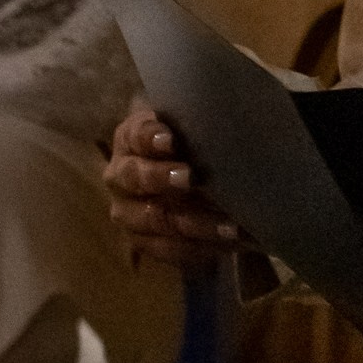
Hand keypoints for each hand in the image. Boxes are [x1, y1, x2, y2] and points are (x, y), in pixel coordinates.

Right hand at [105, 105, 243, 268]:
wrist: (189, 174)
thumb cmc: (196, 140)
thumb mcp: (196, 124)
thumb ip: (204, 121)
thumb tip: (241, 112)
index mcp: (130, 139)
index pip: (136, 135)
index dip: (150, 137)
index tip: (171, 140)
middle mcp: (120, 176)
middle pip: (135, 178)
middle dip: (162, 178)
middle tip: (191, 178)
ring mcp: (129, 213)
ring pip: (156, 220)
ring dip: (195, 224)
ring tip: (231, 226)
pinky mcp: (145, 243)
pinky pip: (171, 250)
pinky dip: (203, 248)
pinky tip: (232, 246)